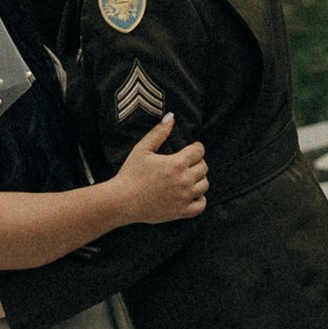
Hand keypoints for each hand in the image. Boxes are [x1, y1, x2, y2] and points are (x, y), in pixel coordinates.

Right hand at [109, 108, 206, 225]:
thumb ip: (159, 133)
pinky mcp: (181, 211)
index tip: (191, 149)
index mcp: (176, 164)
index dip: (196, 147)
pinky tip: (191, 194)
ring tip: (188, 177)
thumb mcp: (142, 149)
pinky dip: (200, 198)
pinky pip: (201, 205)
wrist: (122, 200)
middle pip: (204, 167)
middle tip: (187, 163)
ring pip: (204, 185)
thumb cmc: (130, 173)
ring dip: (199, 179)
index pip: (199, 151)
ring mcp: (184, 197)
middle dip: (197, 162)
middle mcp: (184, 180)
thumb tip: (171, 117)